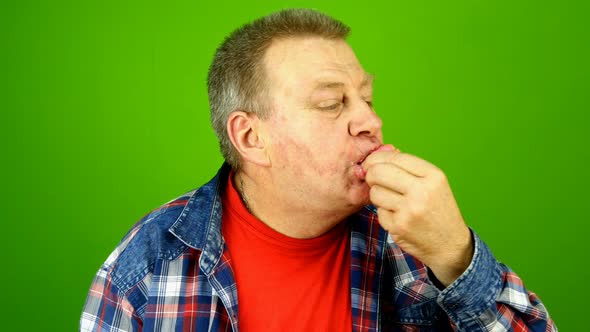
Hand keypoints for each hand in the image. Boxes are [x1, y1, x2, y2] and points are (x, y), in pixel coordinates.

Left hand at [363, 145, 472, 286]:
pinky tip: (398, 217)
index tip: (371, 163)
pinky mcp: (398, 226)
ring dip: (378, 196)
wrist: (450, 245)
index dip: (376, 158)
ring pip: (375, 192)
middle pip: (378, 172)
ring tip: (392, 201)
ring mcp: (409, 210)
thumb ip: (408, 169)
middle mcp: (421, 191)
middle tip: (374, 180)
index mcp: (433, 176)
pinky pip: (378, 212)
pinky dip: (384, 214)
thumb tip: (377, 156)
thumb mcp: (433, 184)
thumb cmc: (438, 210)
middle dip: (371, 175)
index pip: (395, 158)